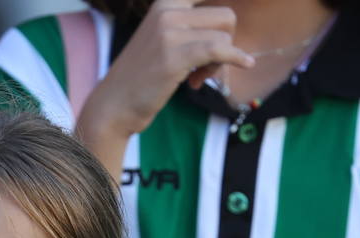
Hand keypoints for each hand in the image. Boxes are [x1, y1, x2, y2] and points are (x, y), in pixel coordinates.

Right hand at [77, 0, 252, 141]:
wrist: (113, 105)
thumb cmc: (141, 77)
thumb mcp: (162, 38)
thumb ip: (189, 25)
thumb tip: (229, 25)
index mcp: (166, 3)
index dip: (223, 17)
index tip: (218, 41)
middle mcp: (166, 11)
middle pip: (225, 16)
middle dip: (225, 42)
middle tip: (207, 66)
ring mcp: (169, 32)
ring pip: (224, 36)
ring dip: (220, 61)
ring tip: (199, 77)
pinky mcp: (174, 56)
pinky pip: (220, 50)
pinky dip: (236, 58)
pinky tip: (245, 64)